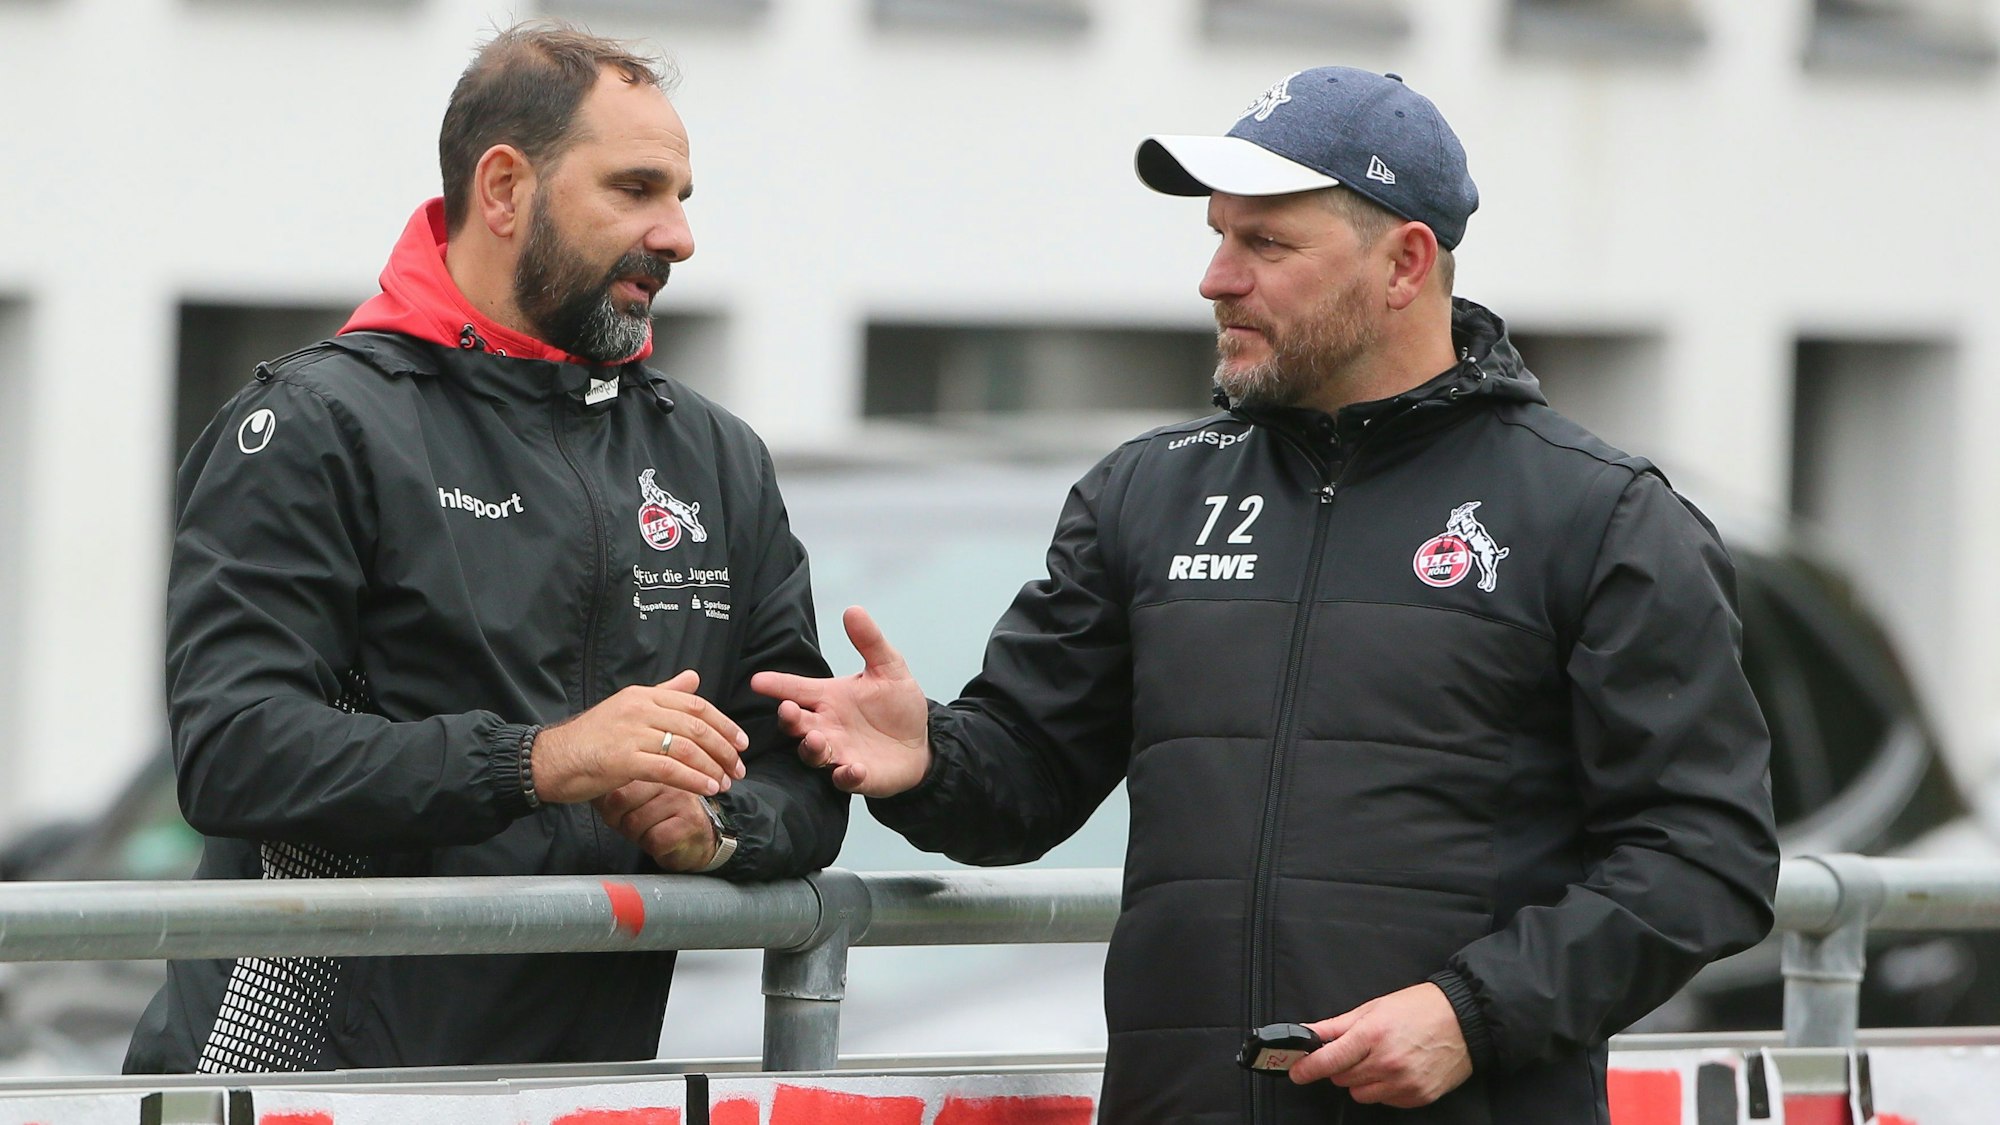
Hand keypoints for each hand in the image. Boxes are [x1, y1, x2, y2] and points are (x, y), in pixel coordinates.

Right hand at [532, 670, 748, 804]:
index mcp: (643, 695)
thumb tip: (694, 678)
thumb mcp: (627, 708)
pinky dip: (693, 780)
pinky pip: (669, 768)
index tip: (741, 742)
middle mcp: (639, 709)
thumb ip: (663, 694)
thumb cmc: (590, 739)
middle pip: (696, 726)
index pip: (695, 705)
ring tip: (726, 783)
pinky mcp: (623, 759)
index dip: (724, 724)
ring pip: (686, 747)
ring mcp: (631, 733)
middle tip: (738, 768)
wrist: (550, 760)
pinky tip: (706, 790)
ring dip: (712, 767)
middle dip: (724, 749)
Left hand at [594, 781, 717, 871]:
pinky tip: (662, 839)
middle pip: (620, 802)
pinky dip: (652, 846)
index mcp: (651, 765)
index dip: (609, 806)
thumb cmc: (660, 817)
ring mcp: (682, 798)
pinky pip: (654, 839)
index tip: (620, 811)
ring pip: (635, 822)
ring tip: (650, 829)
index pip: (613, 783)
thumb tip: (584, 786)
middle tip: (635, 822)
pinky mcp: (691, 822)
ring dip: (637, 835)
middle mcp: (668, 777)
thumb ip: (611, 786)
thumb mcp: (632, 796)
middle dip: (620, 821)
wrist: (695, 840)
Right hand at [750, 606, 930, 797]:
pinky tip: (853, 767)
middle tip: (788, 711)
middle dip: (788, 718)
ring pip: (813, 753)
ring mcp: (839, 752)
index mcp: (829, 698)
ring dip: (812, 748)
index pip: (797, 689)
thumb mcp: (889, 668)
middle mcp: (827, 725)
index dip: (777, 685)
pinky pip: (843, 779)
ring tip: (818, 739)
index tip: (758, 680)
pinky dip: (846, 775)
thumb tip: (854, 610)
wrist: (920, 743)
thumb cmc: (897, 706)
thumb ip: (870, 642)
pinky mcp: (856, 775)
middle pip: (796, 724)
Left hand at [1289, 983, 1472, 1107]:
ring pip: (1360, 1094)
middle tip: (1356, 1050)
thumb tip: (1308, 1032)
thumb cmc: (1420, 1008)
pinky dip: (1384, 1088)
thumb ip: (1337, 1025)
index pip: (1329, 1060)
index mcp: (1373, 1034)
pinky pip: (1385, 1101)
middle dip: (1341, 1066)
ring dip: (1362, 1080)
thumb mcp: (1374, 1008)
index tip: (1297, 1072)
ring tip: (1380, 1059)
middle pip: (1342, 1078)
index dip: (1308, 1068)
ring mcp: (1403, 1083)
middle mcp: (1387, 1062)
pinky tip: (1397, 1069)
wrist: (1465, 1020)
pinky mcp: (1417, 1097)